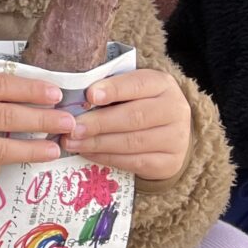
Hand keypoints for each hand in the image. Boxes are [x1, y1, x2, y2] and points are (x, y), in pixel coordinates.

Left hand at [61, 69, 191, 181]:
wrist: (168, 133)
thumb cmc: (137, 104)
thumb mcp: (128, 89)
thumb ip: (108, 90)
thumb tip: (75, 100)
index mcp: (162, 84)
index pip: (138, 84)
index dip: (113, 90)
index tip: (89, 95)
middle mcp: (175, 109)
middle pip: (134, 116)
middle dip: (99, 123)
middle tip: (71, 127)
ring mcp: (176, 138)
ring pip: (132, 142)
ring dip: (97, 143)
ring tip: (71, 141)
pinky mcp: (170, 163)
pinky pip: (134, 162)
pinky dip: (106, 157)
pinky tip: (87, 152)